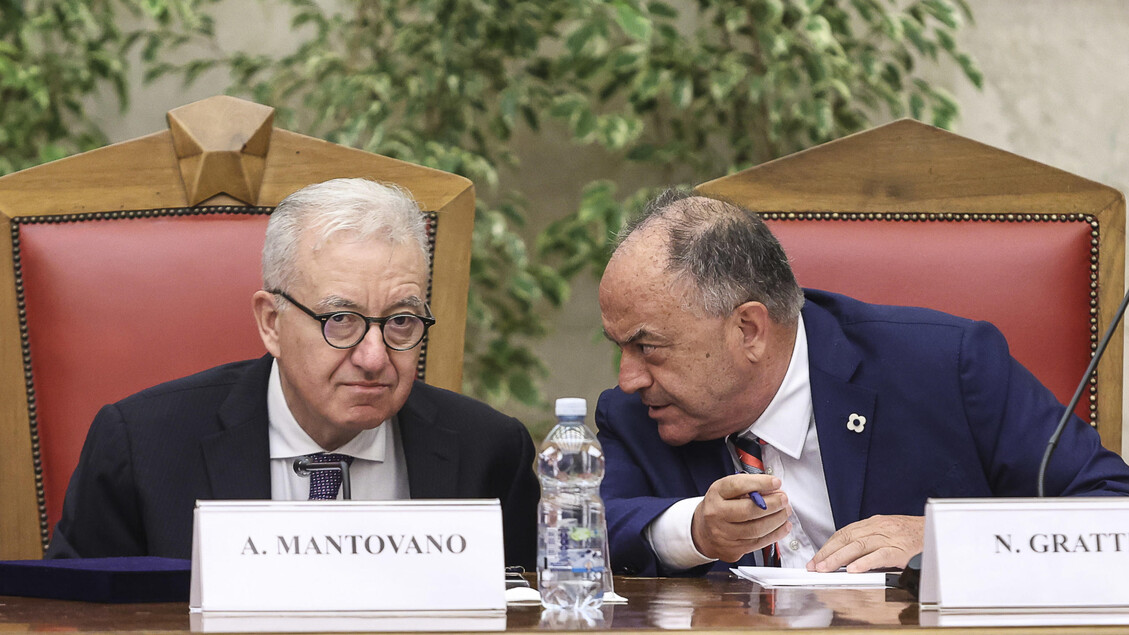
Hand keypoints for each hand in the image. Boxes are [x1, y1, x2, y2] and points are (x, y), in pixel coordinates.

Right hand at [690, 474, 790, 562]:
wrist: (702, 532)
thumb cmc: (718, 507)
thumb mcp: (726, 491)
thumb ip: (747, 487)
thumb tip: (773, 489)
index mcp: (715, 495)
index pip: (737, 486)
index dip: (759, 483)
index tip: (775, 482)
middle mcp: (716, 514)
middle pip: (749, 510)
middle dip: (773, 504)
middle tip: (784, 499)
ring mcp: (724, 534)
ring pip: (756, 529)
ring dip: (777, 519)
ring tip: (785, 512)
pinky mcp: (733, 550)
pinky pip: (758, 543)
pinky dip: (775, 534)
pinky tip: (783, 526)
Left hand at [807, 515, 923, 572]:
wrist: (940, 531)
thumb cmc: (914, 535)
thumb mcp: (888, 532)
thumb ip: (869, 541)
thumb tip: (847, 555)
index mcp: (874, 523)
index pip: (844, 533)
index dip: (828, 546)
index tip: (816, 558)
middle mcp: (879, 527)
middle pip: (847, 538)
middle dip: (828, 552)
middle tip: (814, 565)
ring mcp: (890, 537)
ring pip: (858, 546)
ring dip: (839, 558)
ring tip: (826, 568)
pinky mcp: (902, 550)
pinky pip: (880, 555)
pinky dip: (866, 562)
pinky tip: (854, 569)